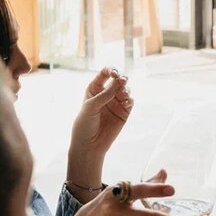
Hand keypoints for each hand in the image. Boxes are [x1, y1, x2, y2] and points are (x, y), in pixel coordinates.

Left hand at [66, 68, 131, 191]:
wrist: (89, 145)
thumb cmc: (84, 125)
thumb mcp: (90, 107)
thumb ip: (104, 95)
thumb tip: (119, 82)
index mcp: (94, 89)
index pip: (104, 74)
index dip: (111, 70)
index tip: (114, 73)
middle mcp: (106, 94)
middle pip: (117, 81)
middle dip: (121, 79)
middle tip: (123, 81)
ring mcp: (116, 103)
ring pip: (125, 90)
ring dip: (126, 89)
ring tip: (124, 94)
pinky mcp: (124, 113)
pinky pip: (130, 102)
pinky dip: (130, 100)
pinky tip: (126, 103)